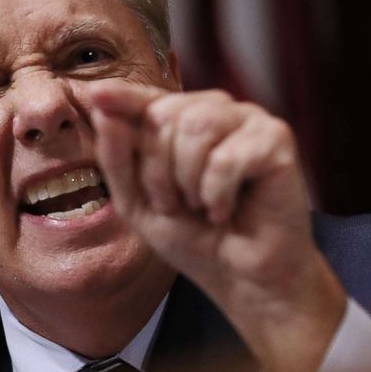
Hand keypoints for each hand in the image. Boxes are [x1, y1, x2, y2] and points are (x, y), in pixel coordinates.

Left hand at [86, 80, 346, 371]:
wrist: (241, 278)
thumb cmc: (193, 237)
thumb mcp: (136, 202)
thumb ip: (117, 157)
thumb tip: (102, 107)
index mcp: (180, 122)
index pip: (145, 100)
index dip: (121, 97)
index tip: (94, 93)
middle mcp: (215, 111)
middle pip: (164, 115)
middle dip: (158, 171)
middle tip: (177, 205)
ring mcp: (248, 121)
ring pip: (196, 126)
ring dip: (187, 181)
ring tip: (200, 206)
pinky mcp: (276, 140)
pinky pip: (226, 157)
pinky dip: (216, 193)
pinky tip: (226, 210)